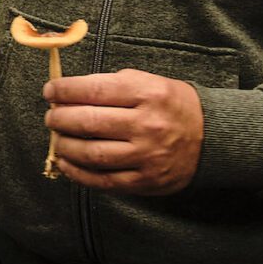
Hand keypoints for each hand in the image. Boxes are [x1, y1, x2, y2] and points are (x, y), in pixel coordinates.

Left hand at [43, 69, 203, 195]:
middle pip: (89, 122)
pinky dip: (78, 173)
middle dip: (60, 119)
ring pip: (92, 154)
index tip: (50, 91)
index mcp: (147, 93)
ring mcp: (146, 156)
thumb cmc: (171, 104)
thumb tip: (67, 94)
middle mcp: (147, 125)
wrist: (212, 137)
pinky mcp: (145, 181)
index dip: (64, 90)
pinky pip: (103, 180)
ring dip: (65, 146)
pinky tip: (66, 163)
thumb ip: (110, 85)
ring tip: (57, 138)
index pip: (94, 90)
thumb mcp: (148, 81)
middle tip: (51, 117)